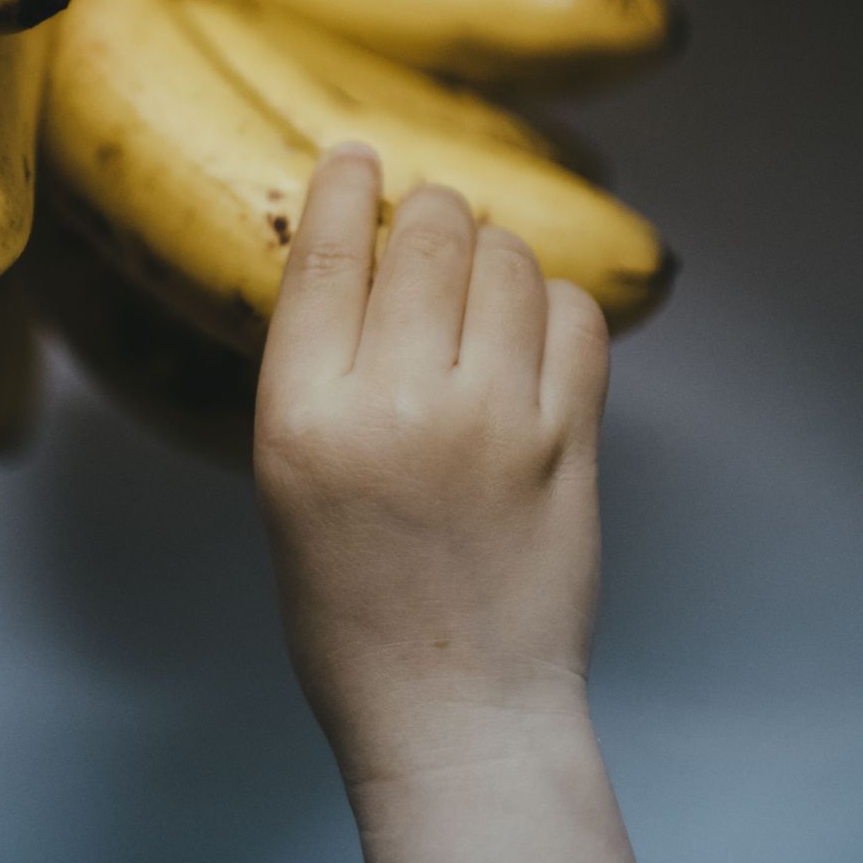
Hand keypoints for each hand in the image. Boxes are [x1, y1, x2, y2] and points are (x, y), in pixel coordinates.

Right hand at [254, 145, 631, 862]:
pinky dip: (554, 305)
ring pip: (507, 261)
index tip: (356, 155)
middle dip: (427, 213)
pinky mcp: (569, 442)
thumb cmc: (352, 608)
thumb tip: (363, 264)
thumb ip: (319, 374)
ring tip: (480, 285)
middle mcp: (398, 405)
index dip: (343, 188)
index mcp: (305, 418)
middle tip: (429, 223)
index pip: (323, 257)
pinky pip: (575, 318)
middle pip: (426, 235)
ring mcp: (494, 421)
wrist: (454, 707)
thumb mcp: (288, 482)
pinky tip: (532, 333)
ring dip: (492, 252)